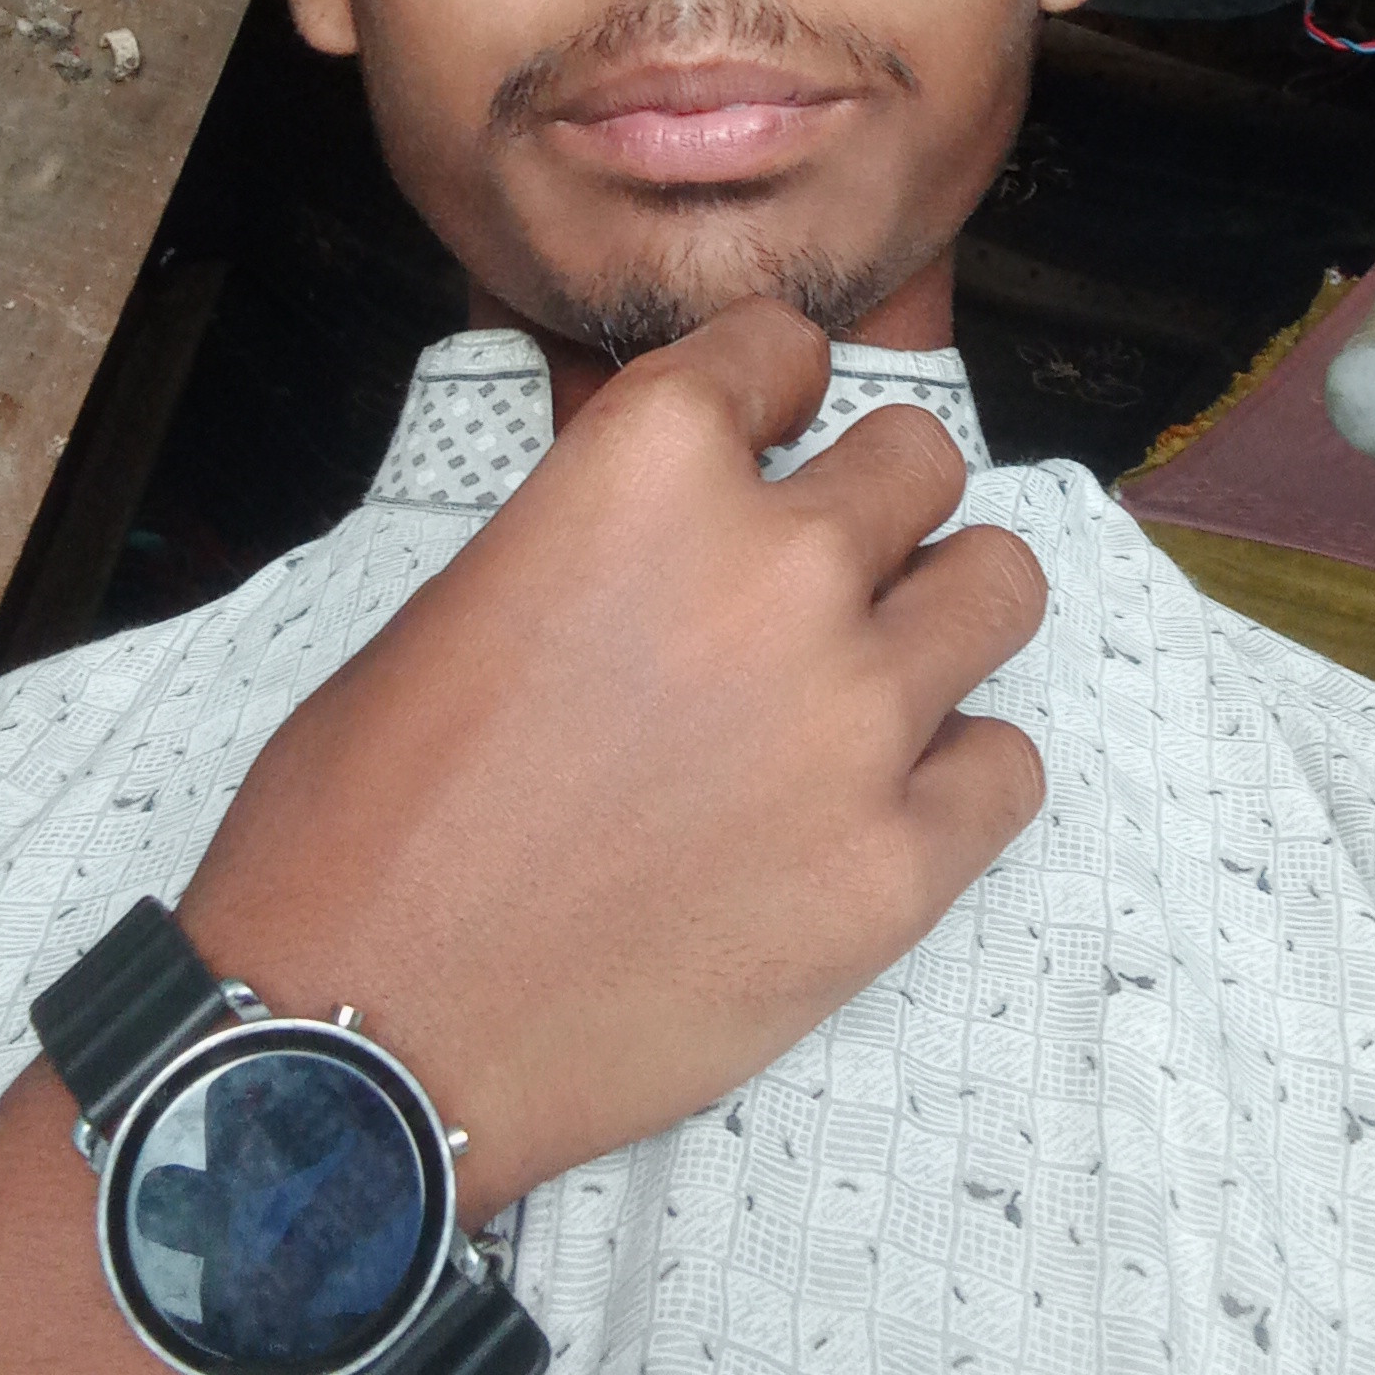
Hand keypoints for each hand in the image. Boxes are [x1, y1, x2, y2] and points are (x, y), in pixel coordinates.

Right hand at [180, 300, 1046, 1222]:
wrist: (365, 1028)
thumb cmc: (367, 815)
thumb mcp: (464, 592)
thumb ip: (605, 524)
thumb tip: (684, 519)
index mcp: (649, 467)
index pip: (784, 345)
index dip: (767, 395)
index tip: (762, 437)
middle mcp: (778, 565)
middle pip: (922, 460)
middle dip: (869, 504)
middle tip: (813, 578)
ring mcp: (854, 717)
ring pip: (1001, 587)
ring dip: (938, 616)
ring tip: (867, 679)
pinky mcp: (897, 865)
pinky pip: (1008, 764)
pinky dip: (953, 776)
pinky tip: (869, 809)